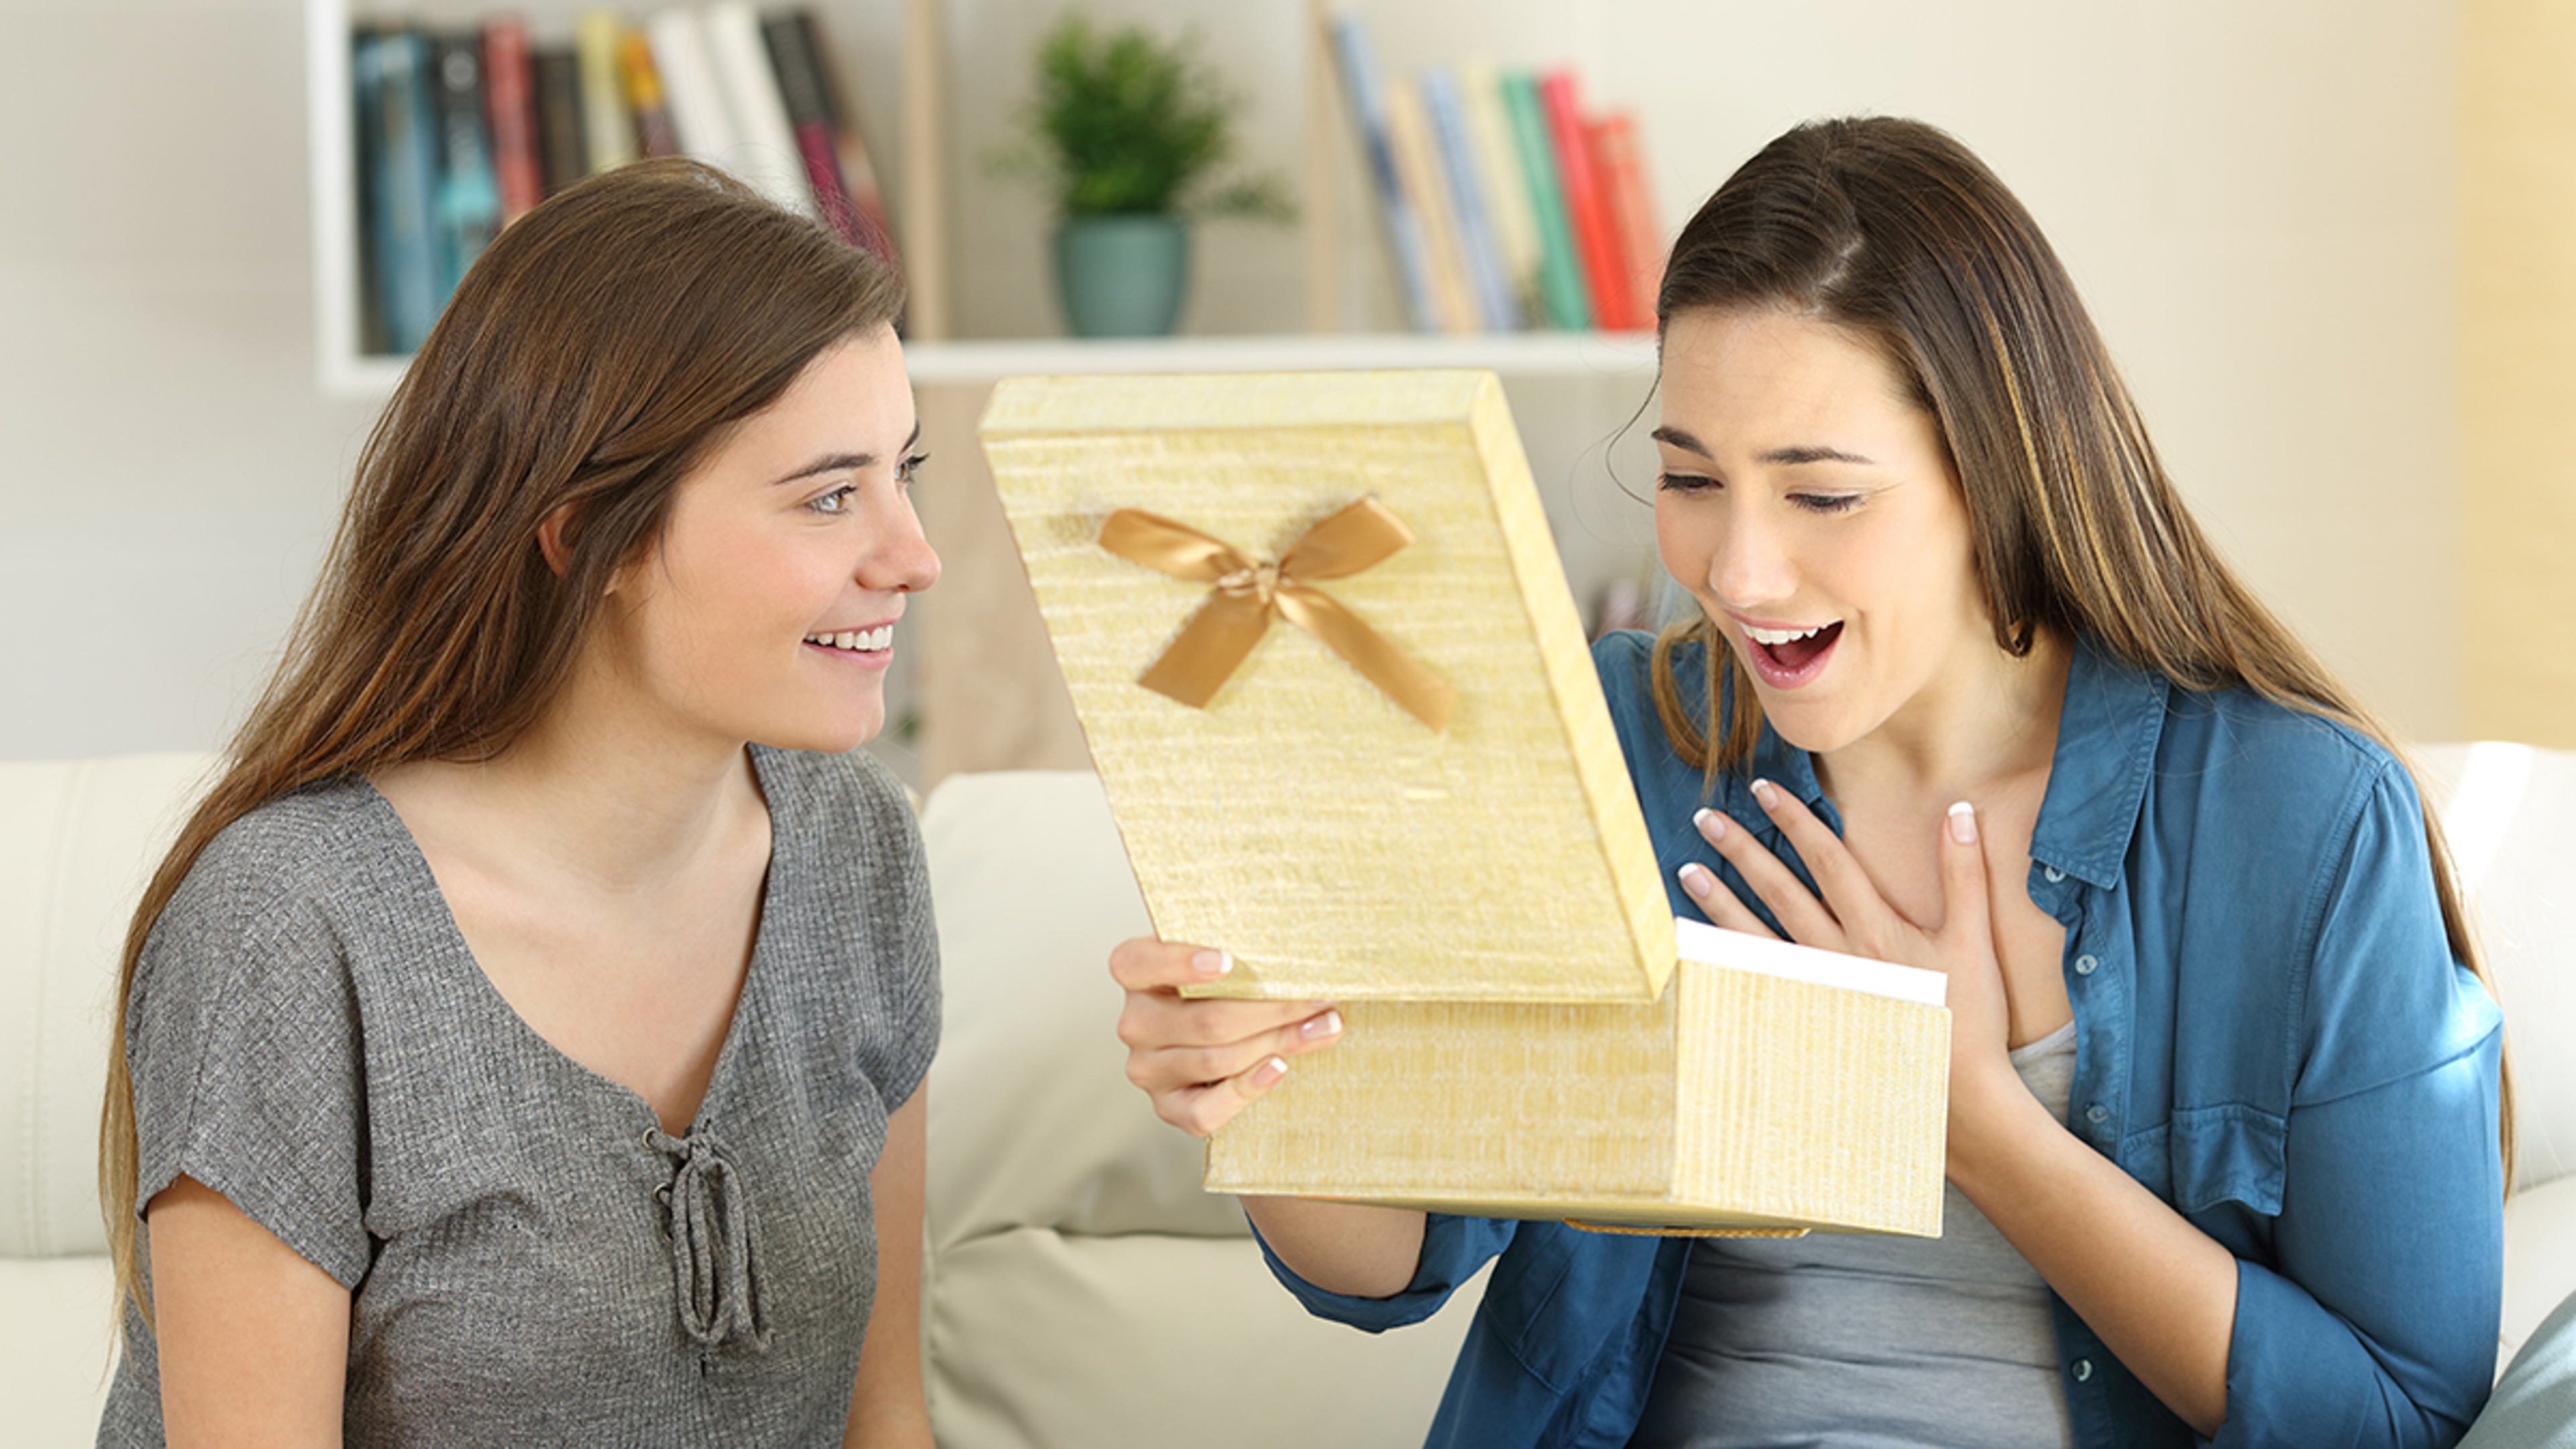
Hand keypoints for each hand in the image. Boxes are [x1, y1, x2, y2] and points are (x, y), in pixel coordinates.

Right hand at [1109, 937, 1343, 1136]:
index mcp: (1136, 974)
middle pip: (1206, 1020)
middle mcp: (1136, 1023)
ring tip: (1322, 1027)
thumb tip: (1298, 949)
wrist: (1220, 1030)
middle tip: (1318, 998)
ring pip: (1216, 1060)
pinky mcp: (1169, 1106)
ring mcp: (1149, 1069)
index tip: (1228, 961)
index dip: (1181, 963)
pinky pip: (1207, 1109)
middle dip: (1272, 1009)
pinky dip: (1247, 1089)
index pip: (1138, 964)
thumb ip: (1241, 944)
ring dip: (1278, 1043)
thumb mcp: (1222, 951)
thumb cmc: (1224, 985)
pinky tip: (1278, 1068)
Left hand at [1675, 782, 2018, 1133]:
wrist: (1957, 1094)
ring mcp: (1816, 993)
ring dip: (1719, 904)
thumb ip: (1963, 872)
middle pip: (1781, 892)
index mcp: (1877, 929)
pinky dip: (1720, 970)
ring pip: (1756, 938)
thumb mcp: (1973, 938)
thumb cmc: (1969, 1017)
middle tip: (1706, 819)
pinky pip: (1752, 990)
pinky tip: (1692, 955)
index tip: (1765, 790)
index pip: (1827, 860)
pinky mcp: (1804, 1023)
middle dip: (1743, 851)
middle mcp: (1837, 956)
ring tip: (1686, 873)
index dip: (1796, 821)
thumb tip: (1961, 811)